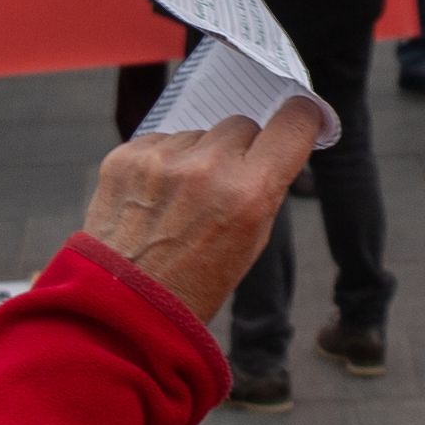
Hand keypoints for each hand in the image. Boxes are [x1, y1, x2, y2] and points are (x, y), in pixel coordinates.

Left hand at [80, 105, 327, 320]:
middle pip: (242, 124)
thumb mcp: (252, 241)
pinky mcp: (124, 157)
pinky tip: (153, 198)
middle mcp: (207, 169)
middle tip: (224, 186)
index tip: (298, 120)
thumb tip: (272, 142)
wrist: (124, 305)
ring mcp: (161, 160)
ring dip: (197, 156)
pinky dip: (162, 162)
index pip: (293, 122)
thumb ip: (265, 186)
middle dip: (239, 149)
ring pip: (198, 133)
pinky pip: (159, 140)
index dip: (300, 119)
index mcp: (249, 194)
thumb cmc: (196, 280)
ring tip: (180, 201)